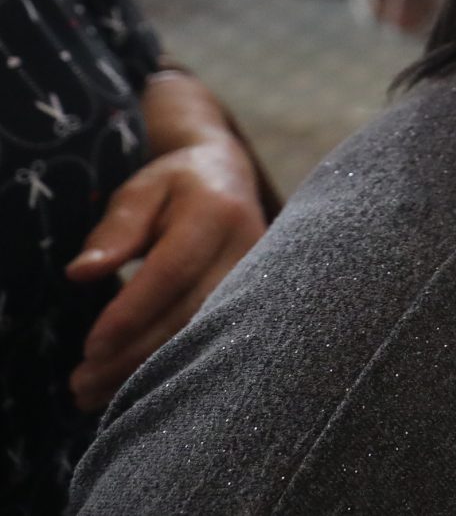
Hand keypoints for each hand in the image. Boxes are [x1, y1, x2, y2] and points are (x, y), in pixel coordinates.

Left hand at [65, 135, 265, 410]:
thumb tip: (80, 274)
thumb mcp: (141, 191)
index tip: (91, 347)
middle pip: (189, 311)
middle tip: (80, 382)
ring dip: (146, 368)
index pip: (174, 270)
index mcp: (216, 213)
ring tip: (92, 393)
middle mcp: (247, 248)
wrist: (229, 178)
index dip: (133, 312)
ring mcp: (259, 277)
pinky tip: (126, 385)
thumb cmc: (175, 185)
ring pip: (202, 334)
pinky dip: (167, 365)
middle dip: (132, 353)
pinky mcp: (254, 299)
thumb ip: (115, 230)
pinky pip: (210, 339)